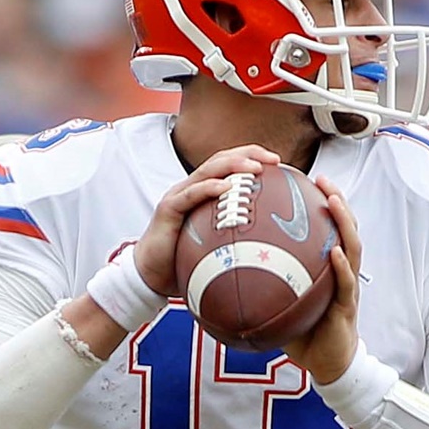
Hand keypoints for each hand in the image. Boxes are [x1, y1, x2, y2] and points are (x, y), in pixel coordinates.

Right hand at [133, 144, 280, 296]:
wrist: (150, 274)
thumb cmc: (184, 258)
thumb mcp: (219, 243)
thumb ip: (240, 236)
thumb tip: (276, 245)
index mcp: (205, 192)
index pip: (229, 164)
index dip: (253, 157)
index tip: (278, 162)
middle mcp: (192, 187)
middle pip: (221, 159)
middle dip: (249, 154)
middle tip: (274, 159)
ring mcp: (179, 195)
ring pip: (207, 170)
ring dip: (233, 165)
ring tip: (255, 167)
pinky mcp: (169, 208)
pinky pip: (191, 194)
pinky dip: (209, 188)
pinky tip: (226, 187)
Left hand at [280, 176, 361, 383]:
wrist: (327, 364)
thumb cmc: (304, 332)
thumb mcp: (281, 302)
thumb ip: (262, 283)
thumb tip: (222, 269)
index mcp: (329, 267)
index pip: (328, 229)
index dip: (321, 204)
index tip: (306, 180)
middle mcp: (343, 271)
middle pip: (346, 228)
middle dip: (338, 201)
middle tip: (323, 179)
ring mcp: (348, 287)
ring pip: (352, 247)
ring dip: (345, 222)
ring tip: (334, 201)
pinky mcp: (347, 306)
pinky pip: (346, 282)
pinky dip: (341, 266)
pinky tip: (333, 252)